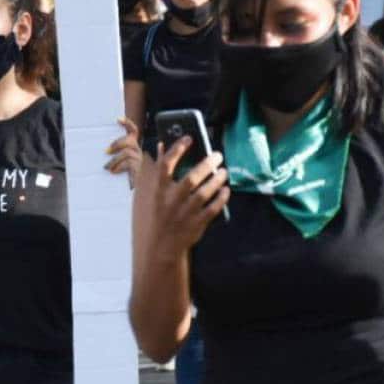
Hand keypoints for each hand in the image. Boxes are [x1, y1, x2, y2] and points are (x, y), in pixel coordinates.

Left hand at [105, 117, 141, 180]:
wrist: (137, 192)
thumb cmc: (125, 178)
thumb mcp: (118, 164)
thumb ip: (113, 157)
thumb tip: (102, 152)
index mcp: (134, 148)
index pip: (133, 131)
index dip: (127, 124)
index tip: (118, 119)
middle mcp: (139, 152)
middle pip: (130, 140)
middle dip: (118, 143)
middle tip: (106, 151)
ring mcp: (140, 160)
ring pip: (128, 153)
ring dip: (115, 160)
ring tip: (107, 167)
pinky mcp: (140, 169)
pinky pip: (129, 164)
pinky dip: (119, 167)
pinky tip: (113, 171)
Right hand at [141, 137, 229, 256]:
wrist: (163, 245)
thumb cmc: (162, 214)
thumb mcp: (157, 193)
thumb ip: (160, 169)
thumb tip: (160, 144)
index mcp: (160, 191)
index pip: (166, 165)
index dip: (176, 149)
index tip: (189, 138)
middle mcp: (172, 201)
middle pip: (191, 179)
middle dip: (206, 165)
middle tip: (217, 155)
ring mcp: (185, 213)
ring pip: (204, 193)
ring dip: (216, 180)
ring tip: (224, 172)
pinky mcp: (197, 224)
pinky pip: (213, 209)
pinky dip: (221, 198)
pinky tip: (226, 190)